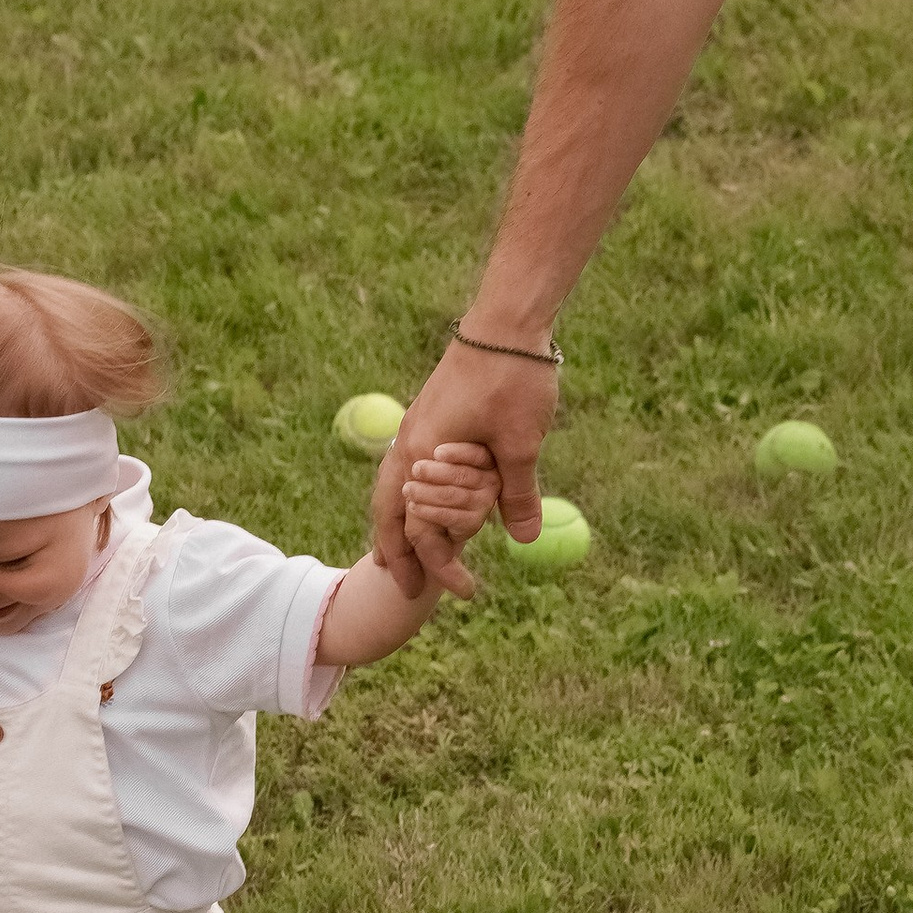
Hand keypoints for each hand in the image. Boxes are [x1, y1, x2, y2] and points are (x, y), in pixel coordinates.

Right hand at [373, 339, 557, 591]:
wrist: (505, 320)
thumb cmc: (513, 379)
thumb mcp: (522, 445)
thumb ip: (517, 495)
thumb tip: (524, 540)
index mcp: (424, 455)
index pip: (422, 528)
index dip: (441, 566)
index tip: (464, 592)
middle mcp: (409, 443)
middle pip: (388, 509)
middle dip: (395, 550)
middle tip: (402, 583)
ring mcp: (414, 426)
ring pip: (390, 485)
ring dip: (394, 520)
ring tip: (396, 549)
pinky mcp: (427, 413)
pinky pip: (404, 466)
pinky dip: (405, 492)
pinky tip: (419, 496)